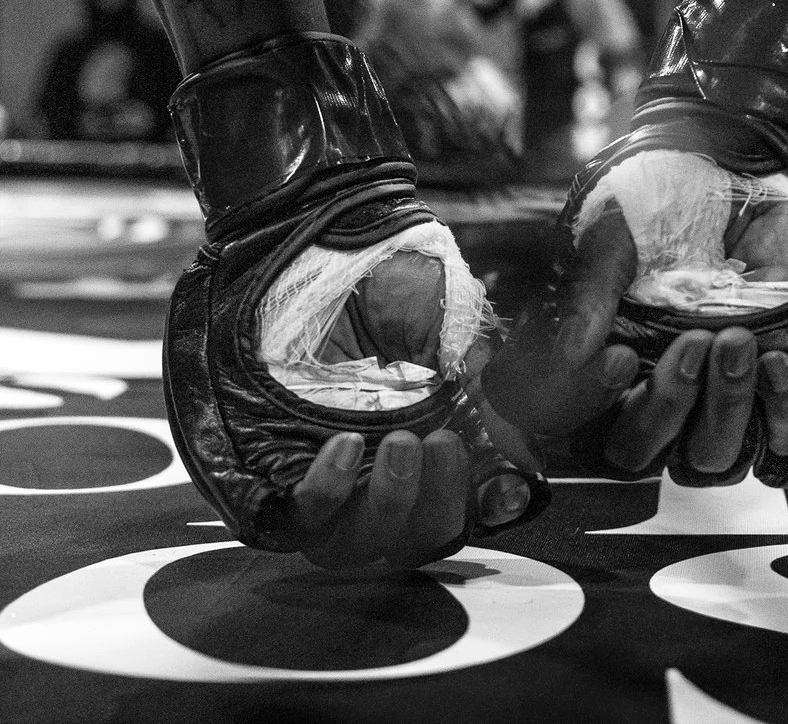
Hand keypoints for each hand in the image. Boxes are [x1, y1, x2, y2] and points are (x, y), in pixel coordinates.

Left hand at [288, 252, 533, 569]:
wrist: (307, 243)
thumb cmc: (380, 284)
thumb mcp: (443, 328)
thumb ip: (479, 393)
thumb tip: (523, 466)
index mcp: (418, 449)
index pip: (458, 511)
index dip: (485, 511)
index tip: (504, 487)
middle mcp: (369, 475)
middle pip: (413, 539)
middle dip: (440, 502)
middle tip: (444, 443)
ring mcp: (317, 480)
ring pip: (357, 544)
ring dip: (391, 503)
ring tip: (402, 442)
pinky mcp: (263, 475)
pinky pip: (297, 518)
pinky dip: (328, 492)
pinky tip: (344, 445)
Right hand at [486, 206, 787, 479]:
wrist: (743, 158)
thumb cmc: (663, 194)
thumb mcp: (615, 229)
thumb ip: (592, 288)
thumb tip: (573, 351)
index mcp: (612, 367)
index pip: (588, 428)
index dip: (601, 409)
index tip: (621, 356)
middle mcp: (666, 394)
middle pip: (649, 456)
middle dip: (670, 407)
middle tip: (693, 342)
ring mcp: (728, 398)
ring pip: (717, 457)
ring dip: (726, 408)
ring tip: (739, 339)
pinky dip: (783, 411)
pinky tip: (777, 361)